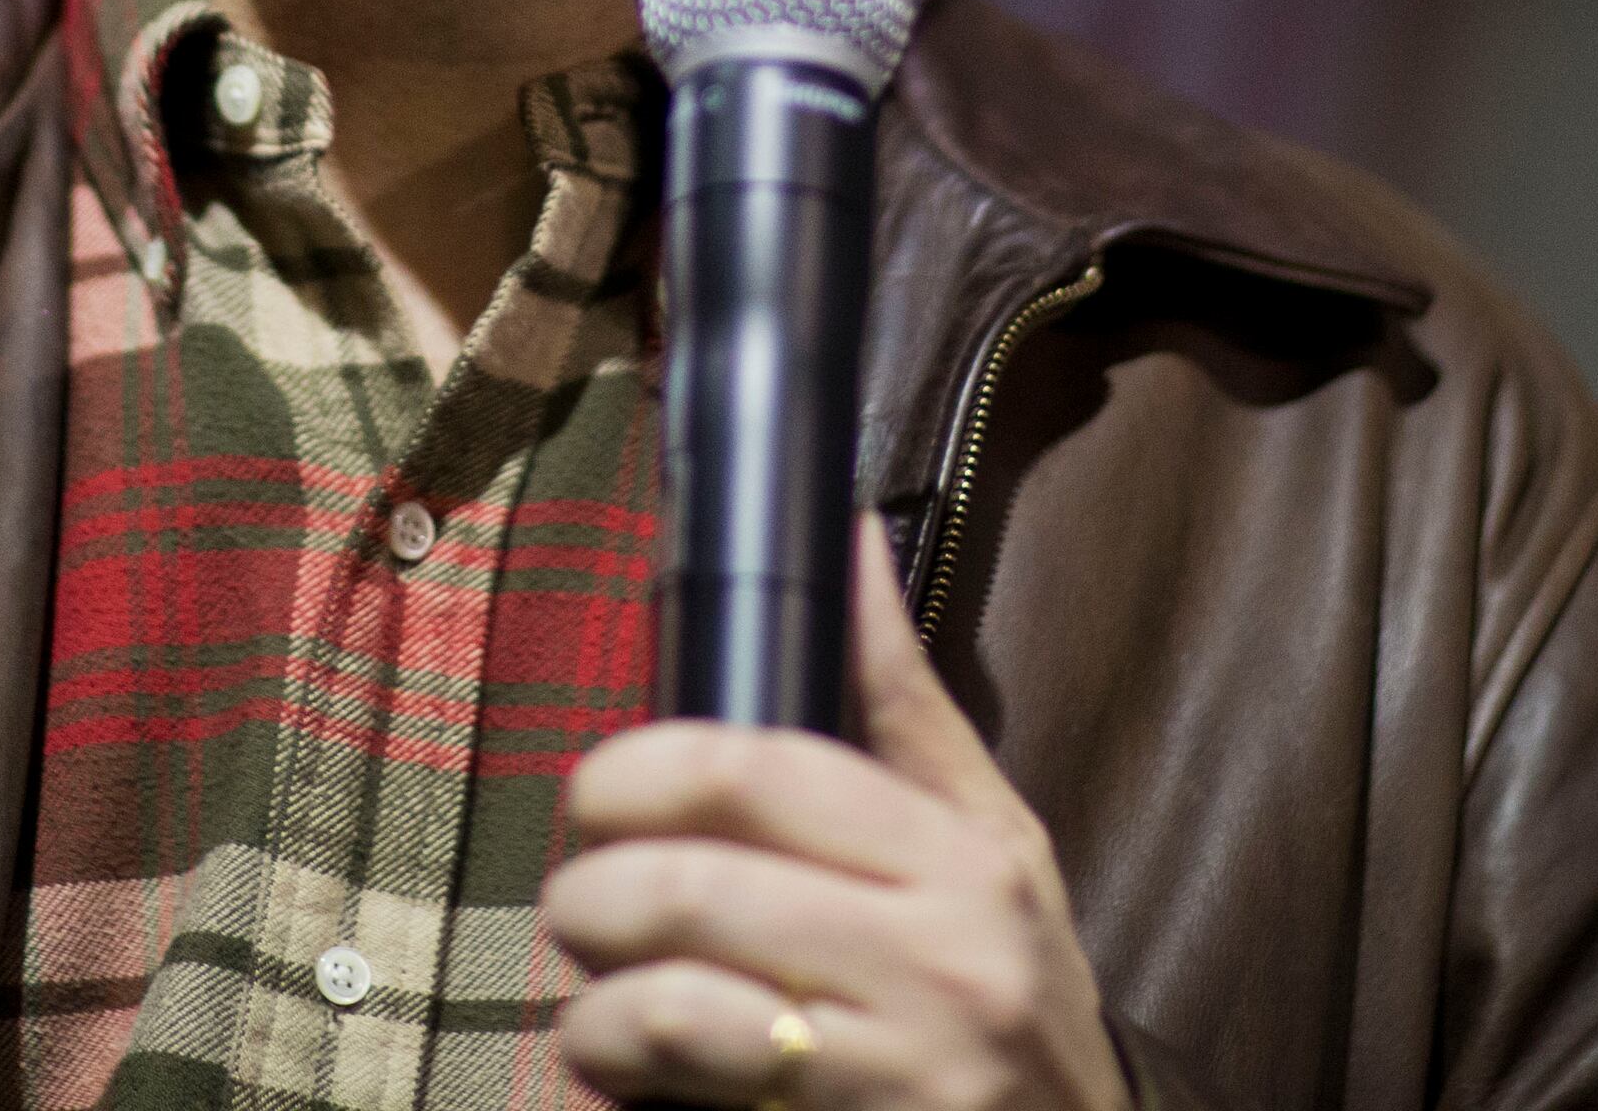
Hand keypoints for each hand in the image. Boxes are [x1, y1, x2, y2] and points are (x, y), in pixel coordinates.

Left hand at [545, 519, 1127, 1110]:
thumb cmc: (1018, 990)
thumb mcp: (991, 841)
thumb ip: (902, 702)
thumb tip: (849, 541)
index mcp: (957, 857)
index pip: (757, 770)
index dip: (638, 770)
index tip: (596, 793)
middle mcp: (940, 959)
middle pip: (693, 888)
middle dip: (591, 896)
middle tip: (578, 905)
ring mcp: (900, 1066)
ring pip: (676, 1009)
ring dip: (594, 1008)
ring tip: (594, 1003)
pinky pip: (692, 1099)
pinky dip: (627, 1079)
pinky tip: (630, 1071)